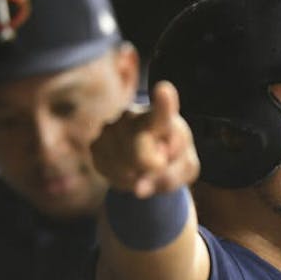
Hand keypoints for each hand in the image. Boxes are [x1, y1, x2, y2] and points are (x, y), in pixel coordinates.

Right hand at [91, 81, 199, 197]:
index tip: (164, 90)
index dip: (163, 103)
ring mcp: (109, 128)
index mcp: (162, 118)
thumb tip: (139, 189)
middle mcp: (132, 116)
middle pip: (139, 152)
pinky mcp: (95, 144)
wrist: (149, 155)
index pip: (162, 112)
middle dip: (150, 167)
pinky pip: (107, 172)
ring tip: (143, 165)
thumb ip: (173, 175)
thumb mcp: (185, 168)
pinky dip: (120, 179)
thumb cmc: (172, 156)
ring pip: (122, 167)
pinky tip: (127, 168)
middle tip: (158, 165)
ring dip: (135, 176)